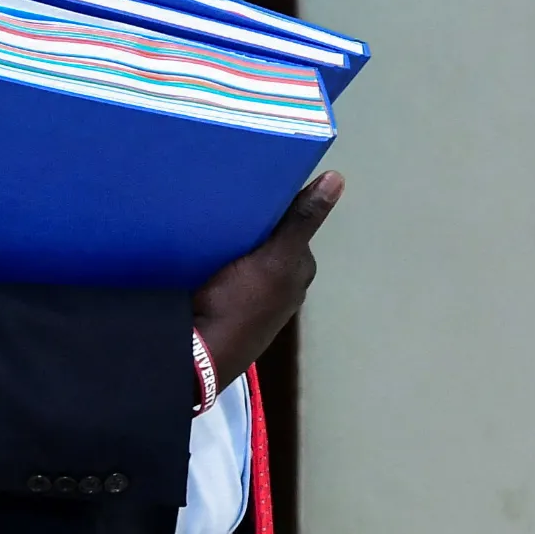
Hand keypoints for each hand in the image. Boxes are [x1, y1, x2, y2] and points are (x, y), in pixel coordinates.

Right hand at [192, 171, 342, 379]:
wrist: (197, 354)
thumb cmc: (241, 305)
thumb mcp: (275, 258)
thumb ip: (303, 221)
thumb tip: (337, 179)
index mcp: (299, 270)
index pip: (291, 224)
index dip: (275, 204)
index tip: (250, 183)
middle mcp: (282, 285)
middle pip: (268, 240)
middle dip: (251, 221)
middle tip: (223, 199)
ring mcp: (254, 297)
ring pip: (244, 255)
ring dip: (231, 238)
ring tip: (207, 217)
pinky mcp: (226, 304)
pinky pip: (223, 270)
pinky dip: (214, 257)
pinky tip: (198, 246)